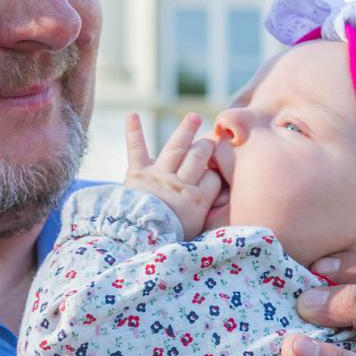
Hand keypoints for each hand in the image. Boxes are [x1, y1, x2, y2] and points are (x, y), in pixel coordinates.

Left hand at [124, 111, 222, 239]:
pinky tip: (132, 115)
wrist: (137, 240)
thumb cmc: (168, 239)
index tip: (217, 168)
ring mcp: (158, 176)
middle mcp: (179, 183)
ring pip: (176, 147)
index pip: (213, 176)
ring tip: (193, 117)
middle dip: (206, 146)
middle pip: (198, 157)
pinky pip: (137, 149)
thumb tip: (224, 197)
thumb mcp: (197, 230)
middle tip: (211, 138)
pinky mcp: (137, 173)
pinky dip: (134, 131)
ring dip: (185, 130)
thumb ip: (209, 211)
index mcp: (196, 199)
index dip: (216, 171)